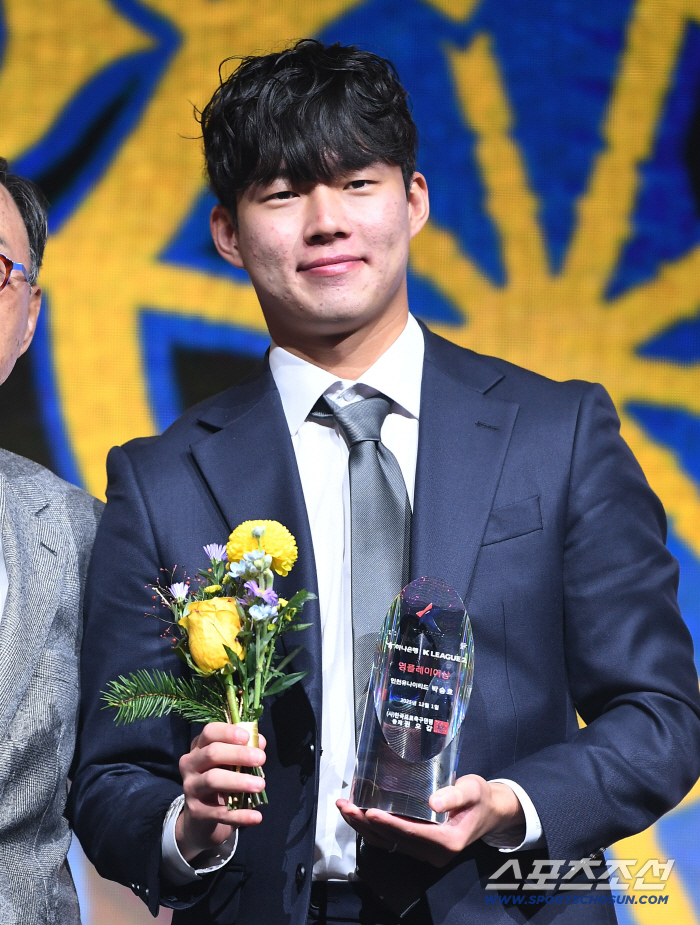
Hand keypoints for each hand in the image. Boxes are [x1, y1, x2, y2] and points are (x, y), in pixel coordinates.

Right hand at [175, 722, 266, 861]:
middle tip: (261, 758)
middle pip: (212, 753)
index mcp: (199, 748)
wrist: (200, 819)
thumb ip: (245, 749)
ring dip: (239, 781)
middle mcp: (191, 765)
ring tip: (261, 784)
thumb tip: (259, 742)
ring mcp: (191, 788)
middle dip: (238, 754)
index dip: (228, 732)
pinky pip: (219, 812)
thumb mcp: (230, 763)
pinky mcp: (196, 812)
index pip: (209, 732)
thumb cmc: (221, 780)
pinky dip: (240, 815)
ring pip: (213, 780)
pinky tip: (257, 816)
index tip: (247, 737)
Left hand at [337, 776, 524, 866]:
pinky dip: (372, 829)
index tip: (370, 812)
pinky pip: (391, 841)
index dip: (389, 823)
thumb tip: (432, 802)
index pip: (412, 833)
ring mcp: (424, 852)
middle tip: (346, 806)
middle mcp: (433, 852)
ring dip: (363, 826)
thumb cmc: (480, 798)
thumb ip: (454, 796)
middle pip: (394, 839)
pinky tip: (358, 814)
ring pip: (388, 842)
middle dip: (367, 823)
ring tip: (344, 808)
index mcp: (447, 841)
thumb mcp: (472, 790)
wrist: (488, 812)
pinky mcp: (417, 846)